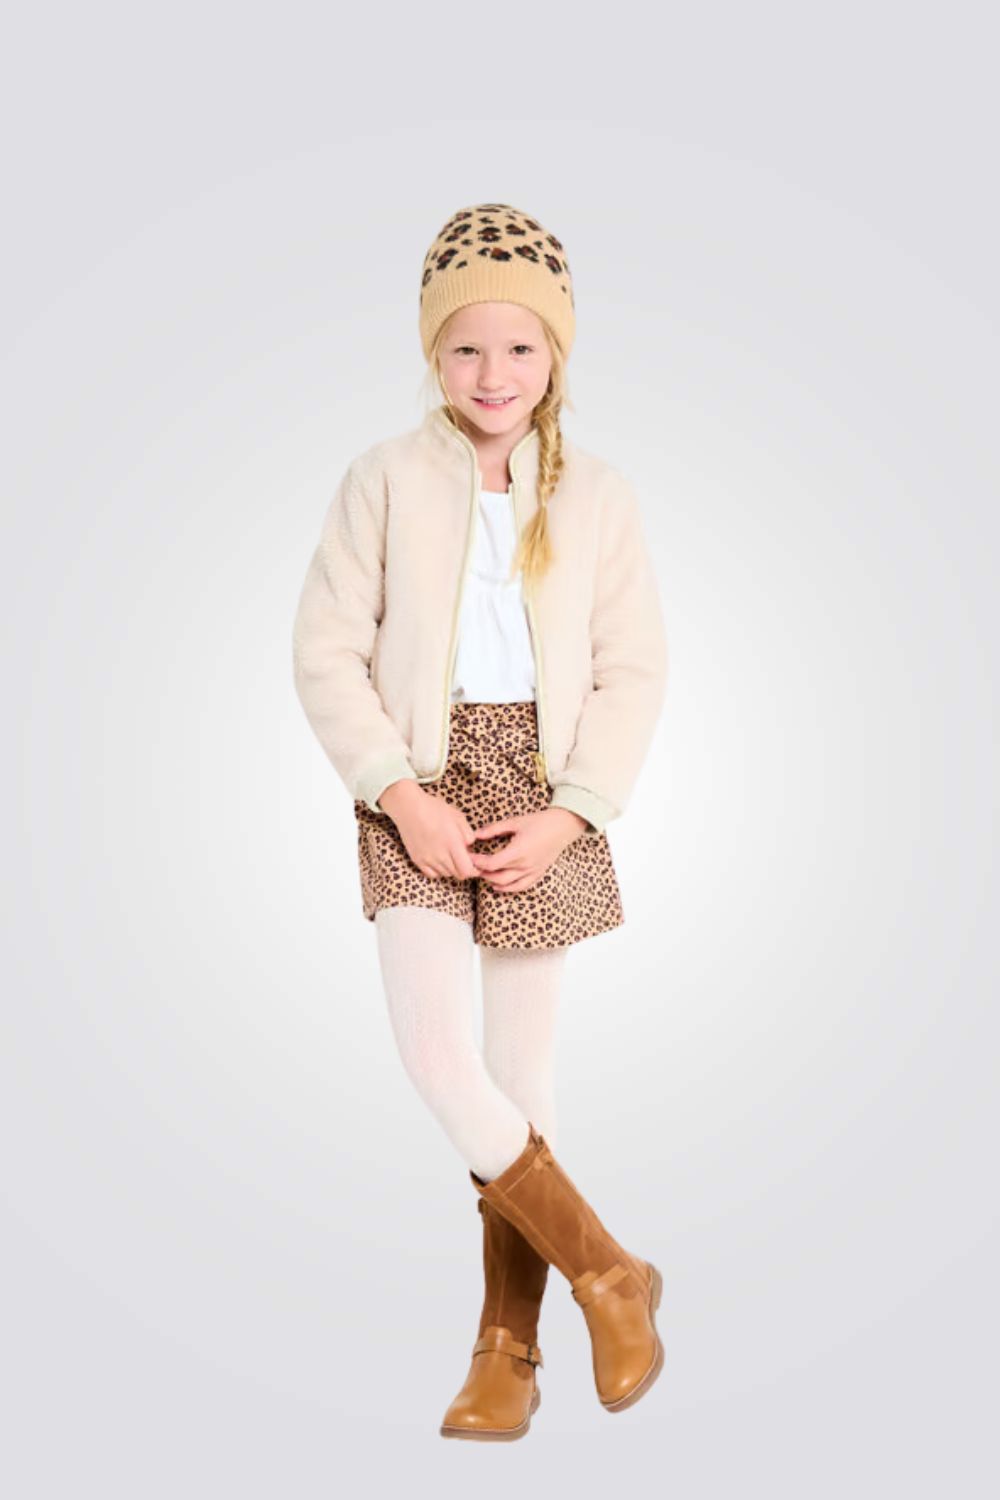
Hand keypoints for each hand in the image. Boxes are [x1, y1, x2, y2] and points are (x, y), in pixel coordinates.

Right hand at [379, 781, 481, 880]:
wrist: (408, 807)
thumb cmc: (434, 808)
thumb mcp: (458, 816)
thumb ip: (468, 834)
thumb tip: (469, 847)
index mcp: (452, 844)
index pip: (467, 870)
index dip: (474, 870)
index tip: (476, 865)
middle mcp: (440, 855)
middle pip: (457, 874)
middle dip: (464, 869)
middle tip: (464, 858)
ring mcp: (427, 859)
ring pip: (446, 874)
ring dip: (452, 869)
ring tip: (451, 856)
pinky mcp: (417, 860)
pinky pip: (432, 874)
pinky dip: (439, 870)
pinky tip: (440, 860)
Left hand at [469, 808, 587, 892]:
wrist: (563, 827)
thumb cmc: (539, 821)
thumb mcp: (515, 822)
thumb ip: (494, 829)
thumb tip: (476, 834)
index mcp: (518, 850)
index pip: (493, 863)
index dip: (479, 862)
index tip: (470, 857)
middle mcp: (525, 864)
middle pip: (497, 875)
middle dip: (482, 872)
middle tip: (472, 866)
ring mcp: (532, 871)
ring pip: (508, 884)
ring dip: (492, 881)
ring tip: (482, 874)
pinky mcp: (538, 873)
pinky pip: (521, 886)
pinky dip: (508, 889)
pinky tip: (498, 886)